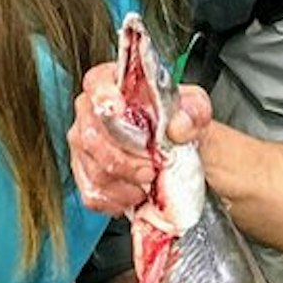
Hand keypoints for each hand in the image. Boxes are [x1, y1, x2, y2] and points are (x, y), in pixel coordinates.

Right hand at [67, 63, 210, 213]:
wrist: (181, 151)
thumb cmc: (180, 123)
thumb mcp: (197, 109)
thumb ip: (193, 111)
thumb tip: (178, 124)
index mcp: (115, 85)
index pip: (96, 82)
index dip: (103, 96)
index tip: (119, 109)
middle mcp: (93, 113)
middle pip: (91, 136)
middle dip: (124, 159)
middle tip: (151, 166)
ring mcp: (86, 146)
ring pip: (93, 169)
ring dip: (125, 182)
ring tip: (150, 182)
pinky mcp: (87, 175)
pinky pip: (93, 193)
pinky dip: (118, 200)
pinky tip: (137, 195)